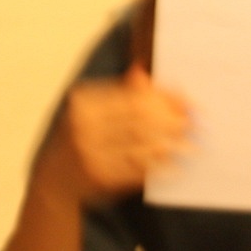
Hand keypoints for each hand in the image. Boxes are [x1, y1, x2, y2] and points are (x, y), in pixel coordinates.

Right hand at [39, 66, 192, 205]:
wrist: (54, 179)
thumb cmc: (80, 138)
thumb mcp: (92, 110)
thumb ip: (119, 92)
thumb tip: (144, 71)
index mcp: (83, 103)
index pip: (132, 96)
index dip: (164, 98)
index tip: (189, 101)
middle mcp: (82, 126)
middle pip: (139, 119)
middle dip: (172, 120)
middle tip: (197, 123)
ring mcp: (88, 152)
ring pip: (141, 144)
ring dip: (172, 144)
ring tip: (193, 144)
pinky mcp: (98, 176)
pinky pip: (136, 168)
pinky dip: (159, 166)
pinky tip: (175, 165)